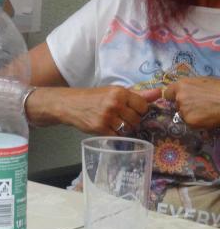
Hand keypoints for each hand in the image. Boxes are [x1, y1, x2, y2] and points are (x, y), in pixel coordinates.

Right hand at [27, 85, 148, 135]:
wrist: (69, 104)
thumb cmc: (94, 97)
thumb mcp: (113, 92)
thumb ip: (137, 94)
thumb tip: (159, 93)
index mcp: (120, 92)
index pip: (143, 106)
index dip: (139, 110)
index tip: (130, 109)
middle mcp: (115, 103)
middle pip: (137, 119)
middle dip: (131, 120)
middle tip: (120, 117)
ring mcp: (107, 117)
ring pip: (128, 129)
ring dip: (124, 129)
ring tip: (114, 123)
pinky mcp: (101, 128)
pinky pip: (118, 136)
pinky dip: (115, 134)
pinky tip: (108, 128)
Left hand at [139, 78, 219, 128]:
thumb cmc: (219, 89)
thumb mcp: (203, 81)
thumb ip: (191, 86)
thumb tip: (187, 90)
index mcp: (181, 85)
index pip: (167, 93)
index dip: (173, 97)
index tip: (178, 99)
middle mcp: (179, 97)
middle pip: (177, 105)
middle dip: (185, 106)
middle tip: (199, 107)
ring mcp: (184, 110)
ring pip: (184, 115)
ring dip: (192, 115)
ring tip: (206, 112)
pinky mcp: (190, 121)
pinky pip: (191, 123)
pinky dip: (198, 123)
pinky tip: (208, 118)